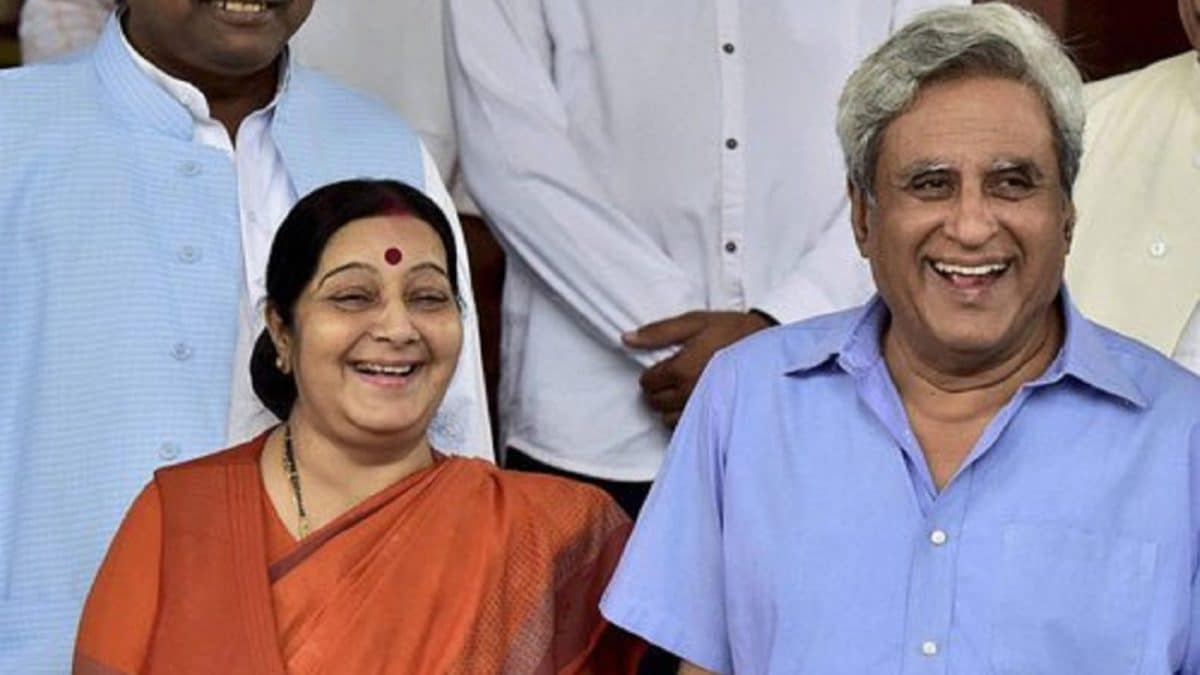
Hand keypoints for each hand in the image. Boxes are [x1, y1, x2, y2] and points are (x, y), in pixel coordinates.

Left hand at [623, 310, 772, 427]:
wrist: (768, 346)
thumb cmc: (730, 330)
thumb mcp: (694, 322)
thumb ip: (658, 332)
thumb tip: (626, 338)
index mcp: (681, 369)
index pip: (648, 383)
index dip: (650, 374)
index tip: (662, 368)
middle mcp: (690, 393)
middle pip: (655, 402)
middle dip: (658, 390)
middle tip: (671, 378)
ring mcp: (703, 408)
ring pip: (668, 418)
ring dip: (669, 406)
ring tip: (683, 390)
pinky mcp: (716, 417)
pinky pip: (688, 426)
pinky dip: (685, 417)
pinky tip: (695, 403)